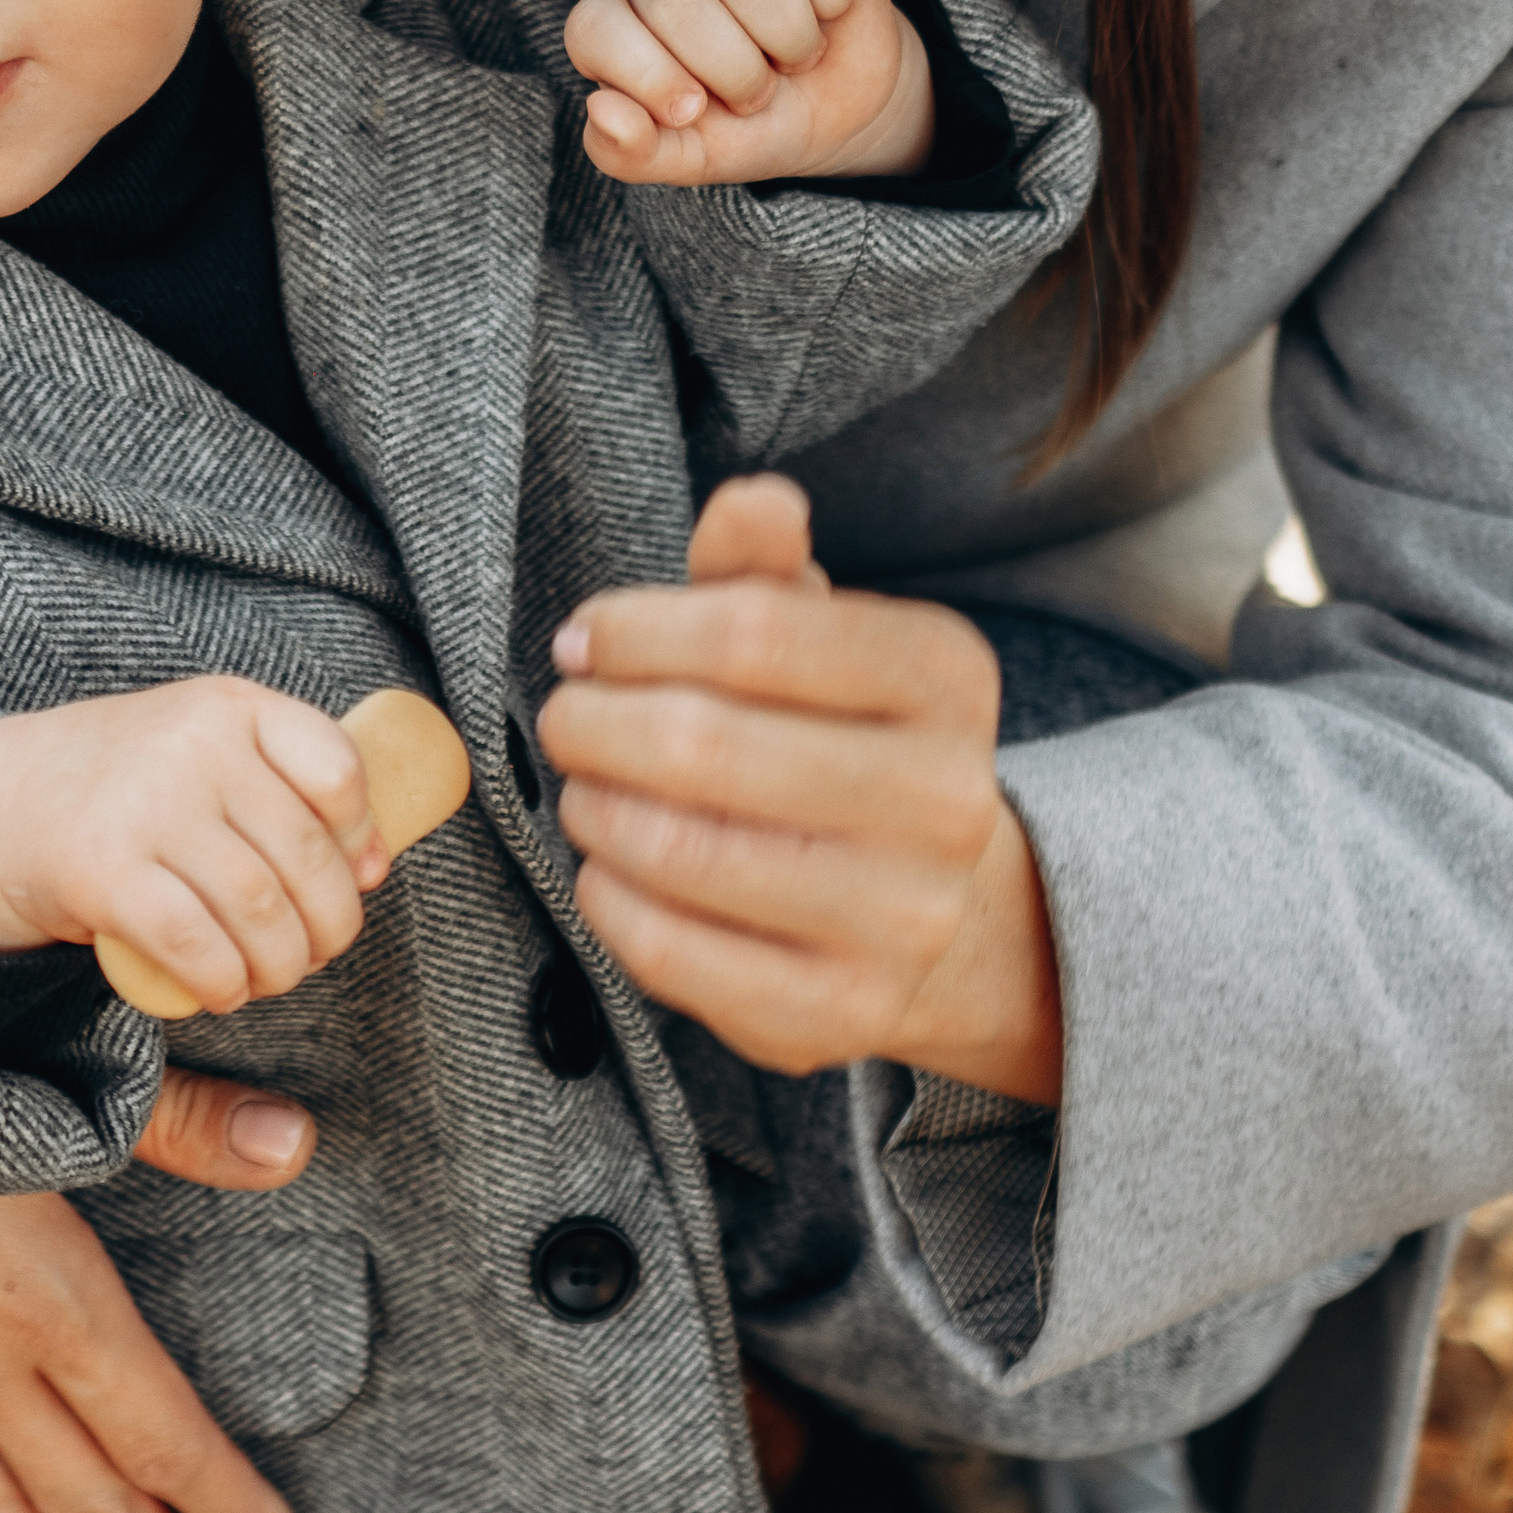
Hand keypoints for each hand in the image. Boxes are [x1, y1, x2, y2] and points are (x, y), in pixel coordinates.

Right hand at [0, 679, 386, 1012]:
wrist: (7, 798)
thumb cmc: (140, 787)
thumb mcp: (214, 751)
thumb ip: (294, 793)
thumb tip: (373, 867)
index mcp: (231, 706)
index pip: (336, 768)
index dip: (360, 836)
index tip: (352, 874)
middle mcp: (192, 743)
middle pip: (304, 855)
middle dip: (327, 927)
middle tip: (311, 954)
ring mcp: (144, 802)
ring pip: (258, 908)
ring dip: (280, 965)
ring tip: (270, 977)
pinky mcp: (102, 869)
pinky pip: (196, 943)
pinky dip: (224, 983)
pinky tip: (222, 991)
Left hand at [538, 473, 1061, 1101]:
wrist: (937, 912)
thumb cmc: (840, 737)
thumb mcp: (818, 632)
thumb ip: (763, 566)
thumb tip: (751, 499)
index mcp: (946, 677)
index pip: (753, 632)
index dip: (636, 630)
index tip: (584, 641)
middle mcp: (947, 800)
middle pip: (704, 744)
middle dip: (595, 723)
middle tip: (564, 717)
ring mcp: (903, 919)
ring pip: (682, 850)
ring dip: (595, 808)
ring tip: (584, 787)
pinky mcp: (842, 1013)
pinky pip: (672, 951)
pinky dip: (608, 898)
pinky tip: (607, 865)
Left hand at [562, 0, 934, 185]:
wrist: (842, 111)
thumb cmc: (750, 130)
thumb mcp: (689, 159)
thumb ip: (629, 154)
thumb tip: (600, 109)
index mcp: (618, 27)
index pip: (594, 26)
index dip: (645, 74)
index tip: (693, 110)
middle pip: (676, 2)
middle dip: (734, 71)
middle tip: (757, 93)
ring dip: (789, 38)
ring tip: (792, 57)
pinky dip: (831, 0)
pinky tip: (825, 14)